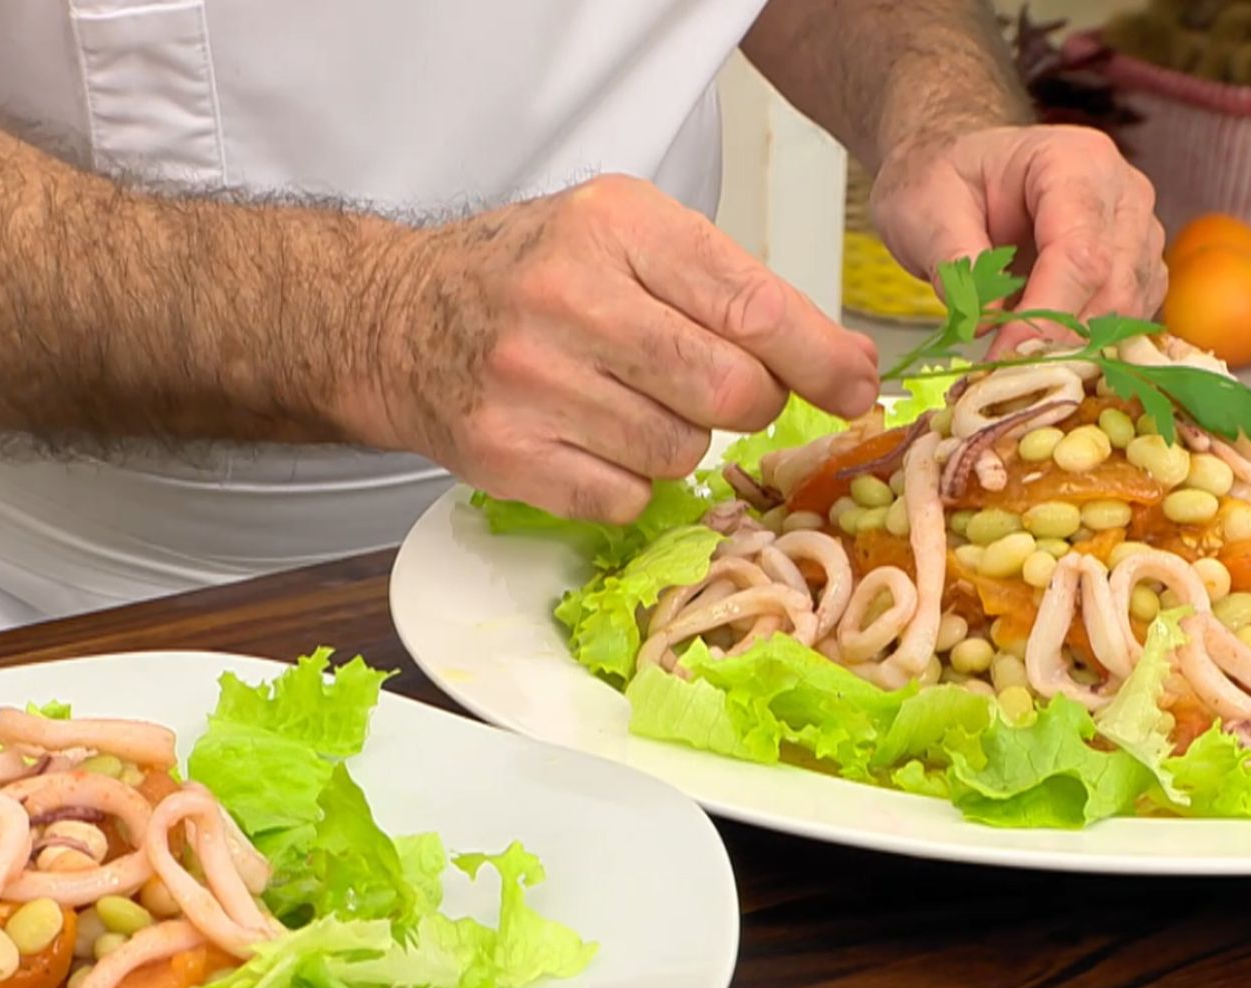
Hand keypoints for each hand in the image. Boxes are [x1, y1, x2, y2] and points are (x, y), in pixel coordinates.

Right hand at [368, 175, 879, 522]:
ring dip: (677, 440)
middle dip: (751, 403)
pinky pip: (624, 499)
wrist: (393, 319)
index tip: (856, 387)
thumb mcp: (621, 238)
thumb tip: (847, 367)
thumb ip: (728, 290)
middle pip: (729, 392)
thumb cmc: (525, 274)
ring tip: (627, 402)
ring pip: (679, 452)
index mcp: (613, 227)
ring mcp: (530, 384)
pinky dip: (626, 481)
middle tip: (723, 390)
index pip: (752, 305)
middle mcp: (569, 300)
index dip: (820, 358)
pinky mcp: (504, 454)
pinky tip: (590, 439)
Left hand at [868, 125, 1167, 355]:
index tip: (1005, 358)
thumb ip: (957, 263)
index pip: (1081, 252)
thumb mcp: (927, 211)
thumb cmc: (942, 182)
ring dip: (1076, 352)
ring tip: (1015, 372)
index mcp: (1075, 163)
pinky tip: (1040, 361)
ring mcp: (1136, 234)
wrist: (957, 175)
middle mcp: (1122, 194)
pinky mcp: (1134, 271)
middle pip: (1114, 286)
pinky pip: (1125, 322)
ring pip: (1126, 311)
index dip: (1047, 315)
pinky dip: (1086, 351)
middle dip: (1062, 342)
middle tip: (1005, 379)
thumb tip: (986, 321)